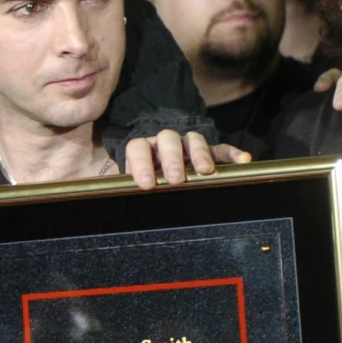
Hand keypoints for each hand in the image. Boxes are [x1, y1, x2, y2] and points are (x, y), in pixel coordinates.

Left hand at [124, 130, 251, 189]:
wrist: (160, 172)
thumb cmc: (144, 182)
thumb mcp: (129, 185)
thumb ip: (119, 189)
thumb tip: (98, 202)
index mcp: (142, 149)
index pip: (137, 148)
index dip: (140, 164)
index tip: (146, 184)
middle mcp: (164, 143)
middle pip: (167, 140)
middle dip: (171, 159)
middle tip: (175, 179)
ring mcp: (187, 146)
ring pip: (193, 140)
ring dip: (199, 153)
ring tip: (205, 171)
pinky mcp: (210, 152)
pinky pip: (221, 148)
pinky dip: (232, 153)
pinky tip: (243, 160)